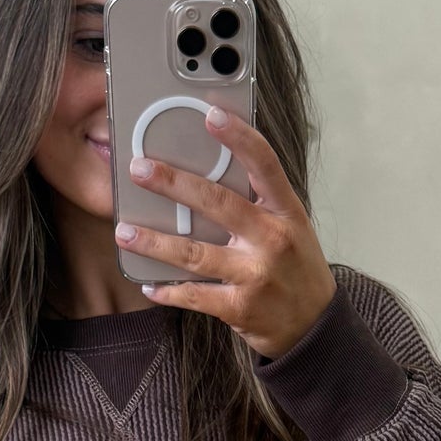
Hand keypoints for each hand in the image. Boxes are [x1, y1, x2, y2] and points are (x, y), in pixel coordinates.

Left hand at [114, 104, 336, 360]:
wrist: (315, 327)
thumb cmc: (296, 269)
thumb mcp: (291, 228)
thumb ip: (258, 203)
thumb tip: (207, 172)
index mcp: (286, 212)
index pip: (264, 165)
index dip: (239, 137)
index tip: (210, 114)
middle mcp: (272, 239)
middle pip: (217, 203)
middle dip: (173, 184)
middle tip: (139, 168)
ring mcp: (255, 275)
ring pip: (195, 253)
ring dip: (154, 243)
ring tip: (124, 231)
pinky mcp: (240, 308)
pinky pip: (194, 295)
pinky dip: (167, 291)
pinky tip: (148, 284)